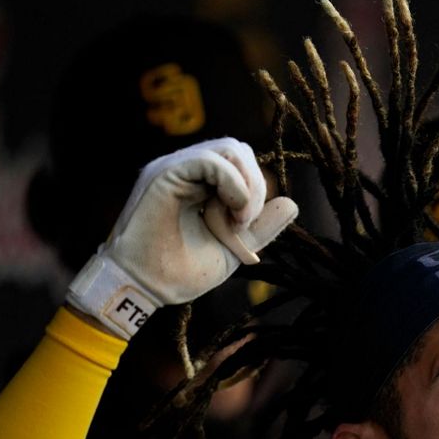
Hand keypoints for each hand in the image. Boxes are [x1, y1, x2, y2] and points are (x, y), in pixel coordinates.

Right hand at [67, 137, 297, 336]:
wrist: (144, 289)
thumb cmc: (179, 272)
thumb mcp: (233, 248)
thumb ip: (261, 227)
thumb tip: (293, 203)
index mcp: (199, 182)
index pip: (241, 163)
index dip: (256, 190)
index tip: (246, 228)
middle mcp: (186, 168)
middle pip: (239, 150)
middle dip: (255, 186)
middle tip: (245, 223)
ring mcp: (174, 167)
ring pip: (230, 149)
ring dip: (247, 187)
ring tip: (238, 221)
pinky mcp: (166, 173)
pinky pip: (211, 160)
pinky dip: (233, 184)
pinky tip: (231, 212)